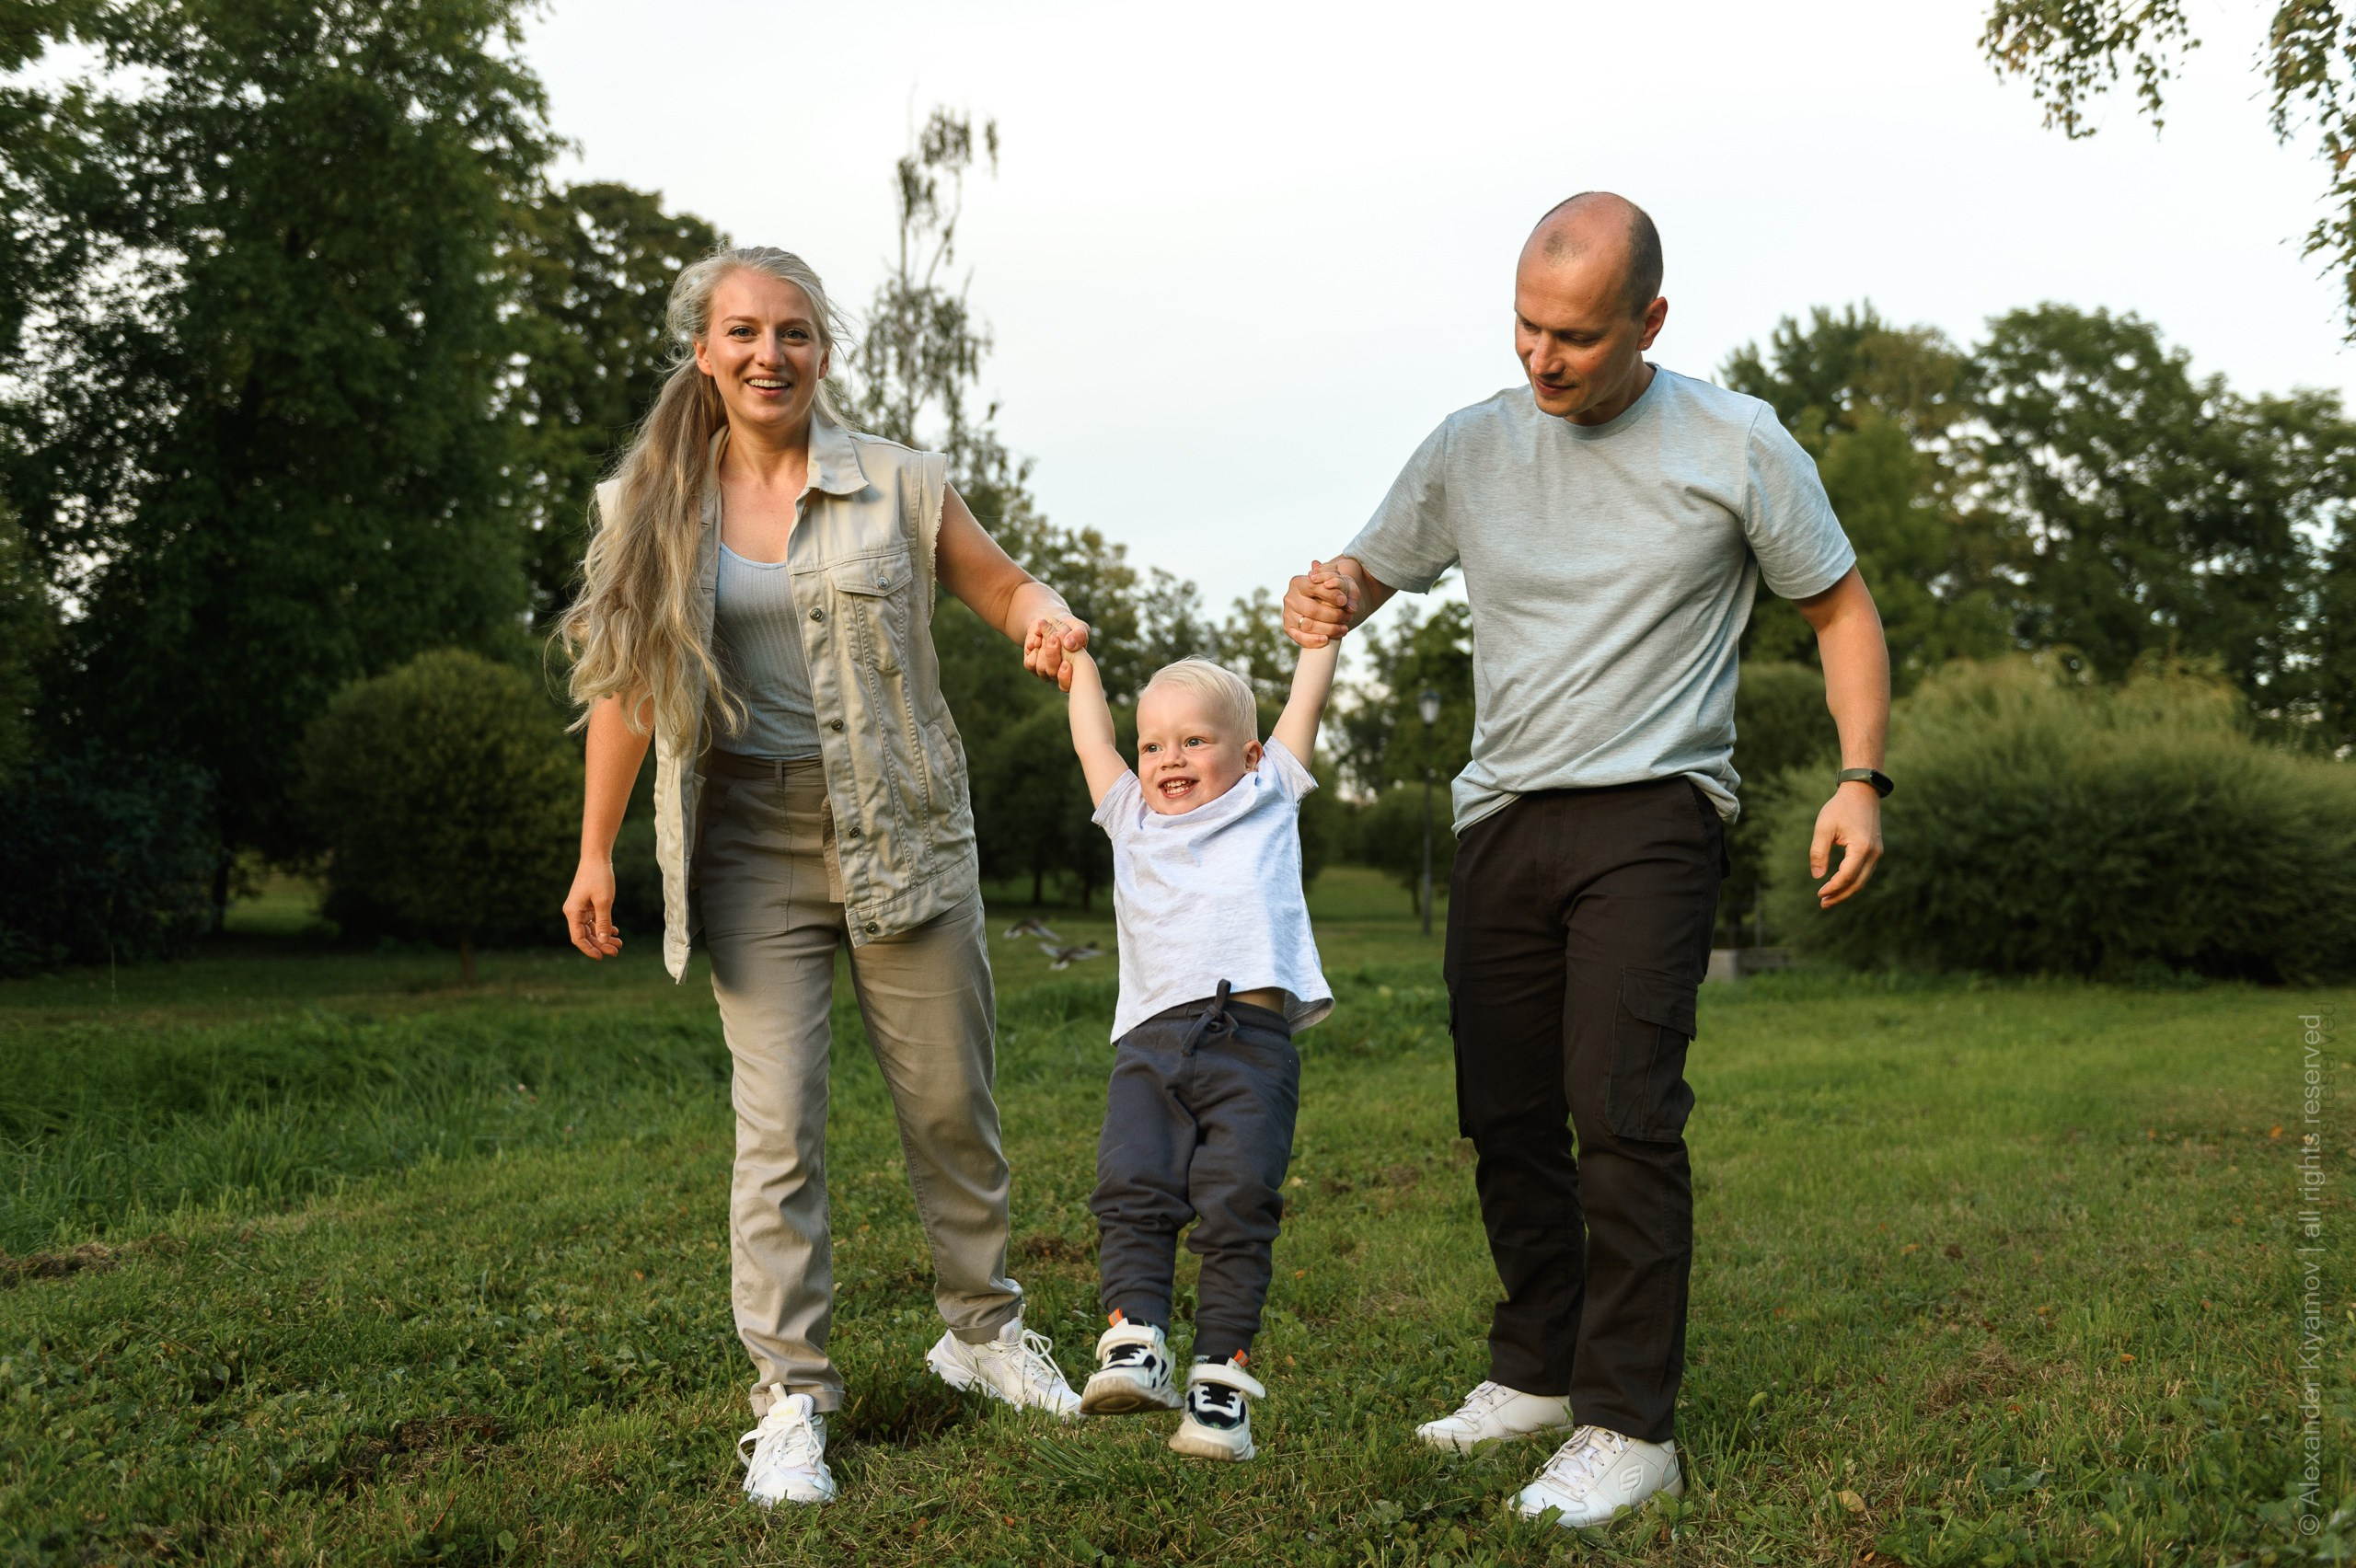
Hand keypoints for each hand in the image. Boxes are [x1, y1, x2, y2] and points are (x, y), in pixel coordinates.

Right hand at [563, 857, 622, 958]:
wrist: (596, 857)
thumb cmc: (599, 877)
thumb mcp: (603, 901)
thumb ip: (603, 922)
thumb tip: (602, 941)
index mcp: (573, 912)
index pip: (578, 938)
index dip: (589, 949)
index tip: (602, 956)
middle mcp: (574, 912)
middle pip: (585, 935)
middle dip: (600, 944)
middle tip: (617, 951)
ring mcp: (580, 908)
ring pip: (591, 929)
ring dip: (604, 936)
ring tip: (619, 943)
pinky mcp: (587, 904)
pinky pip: (594, 920)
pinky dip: (603, 926)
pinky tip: (615, 931)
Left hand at [1023, 612, 1089, 690]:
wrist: (1049, 621)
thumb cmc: (1069, 626)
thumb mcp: (1079, 627)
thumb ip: (1080, 635)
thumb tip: (1069, 645)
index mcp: (1075, 671)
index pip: (1067, 683)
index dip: (1065, 676)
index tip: (1066, 662)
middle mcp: (1059, 675)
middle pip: (1052, 672)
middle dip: (1052, 653)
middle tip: (1053, 637)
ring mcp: (1045, 672)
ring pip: (1041, 667)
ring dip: (1043, 648)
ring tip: (1046, 635)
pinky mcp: (1032, 666)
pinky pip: (1030, 663)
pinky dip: (1033, 648)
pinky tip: (1037, 639)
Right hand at [1283, 559, 1356, 648]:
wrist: (1317, 603)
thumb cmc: (1327, 591)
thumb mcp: (1332, 580)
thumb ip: (1334, 576)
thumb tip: (1336, 570)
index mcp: (1297, 582)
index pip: (1314, 587)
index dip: (1330, 594)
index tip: (1344, 600)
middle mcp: (1289, 598)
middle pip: (1312, 610)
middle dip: (1333, 615)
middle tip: (1347, 618)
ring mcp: (1287, 614)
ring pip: (1308, 625)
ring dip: (1328, 629)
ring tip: (1344, 629)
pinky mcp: (1288, 628)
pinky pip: (1299, 637)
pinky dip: (1312, 640)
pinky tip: (1326, 640)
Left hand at [1808, 783, 1883, 907]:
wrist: (1861, 792)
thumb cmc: (1840, 808)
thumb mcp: (1823, 828)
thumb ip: (1819, 852)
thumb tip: (1817, 877)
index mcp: (1862, 847)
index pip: (1847, 876)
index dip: (1833, 888)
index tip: (1819, 893)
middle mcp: (1874, 853)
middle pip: (1857, 883)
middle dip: (1840, 895)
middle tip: (1822, 904)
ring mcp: (1877, 852)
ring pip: (1863, 879)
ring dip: (1846, 890)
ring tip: (1828, 898)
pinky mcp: (1875, 850)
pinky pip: (1865, 871)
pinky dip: (1852, 881)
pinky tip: (1839, 885)